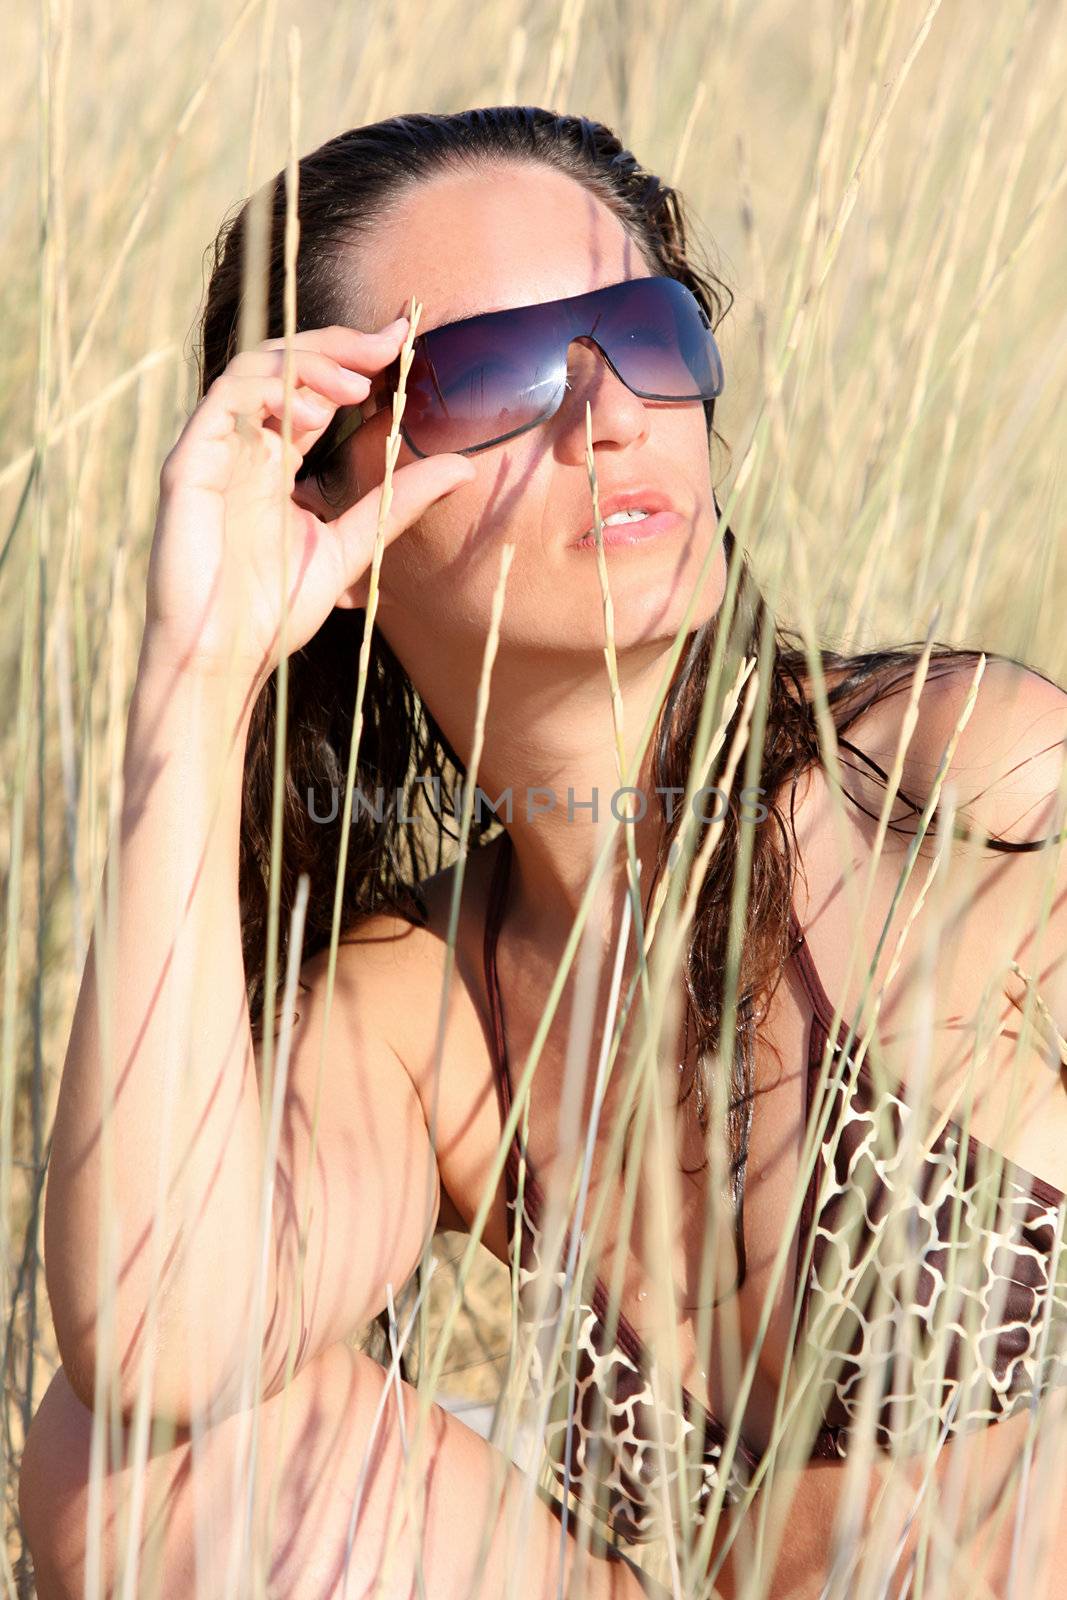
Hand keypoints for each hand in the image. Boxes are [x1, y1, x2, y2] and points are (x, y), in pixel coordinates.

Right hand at [144, 318, 474, 689]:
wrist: (223, 658)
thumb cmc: (273, 610)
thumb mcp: (353, 546)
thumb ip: (399, 503)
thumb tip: (464, 466)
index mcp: (276, 460)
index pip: (313, 386)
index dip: (353, 356)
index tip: (404, 338)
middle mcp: (243, 446)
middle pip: (283, 364)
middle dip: (336, 347)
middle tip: (387, 345)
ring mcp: (213, 451)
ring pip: (253, 371)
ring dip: (307, 365)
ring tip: (355, 386)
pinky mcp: (187, 465)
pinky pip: (222, 405)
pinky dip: (268, 396)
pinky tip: (311, 415)